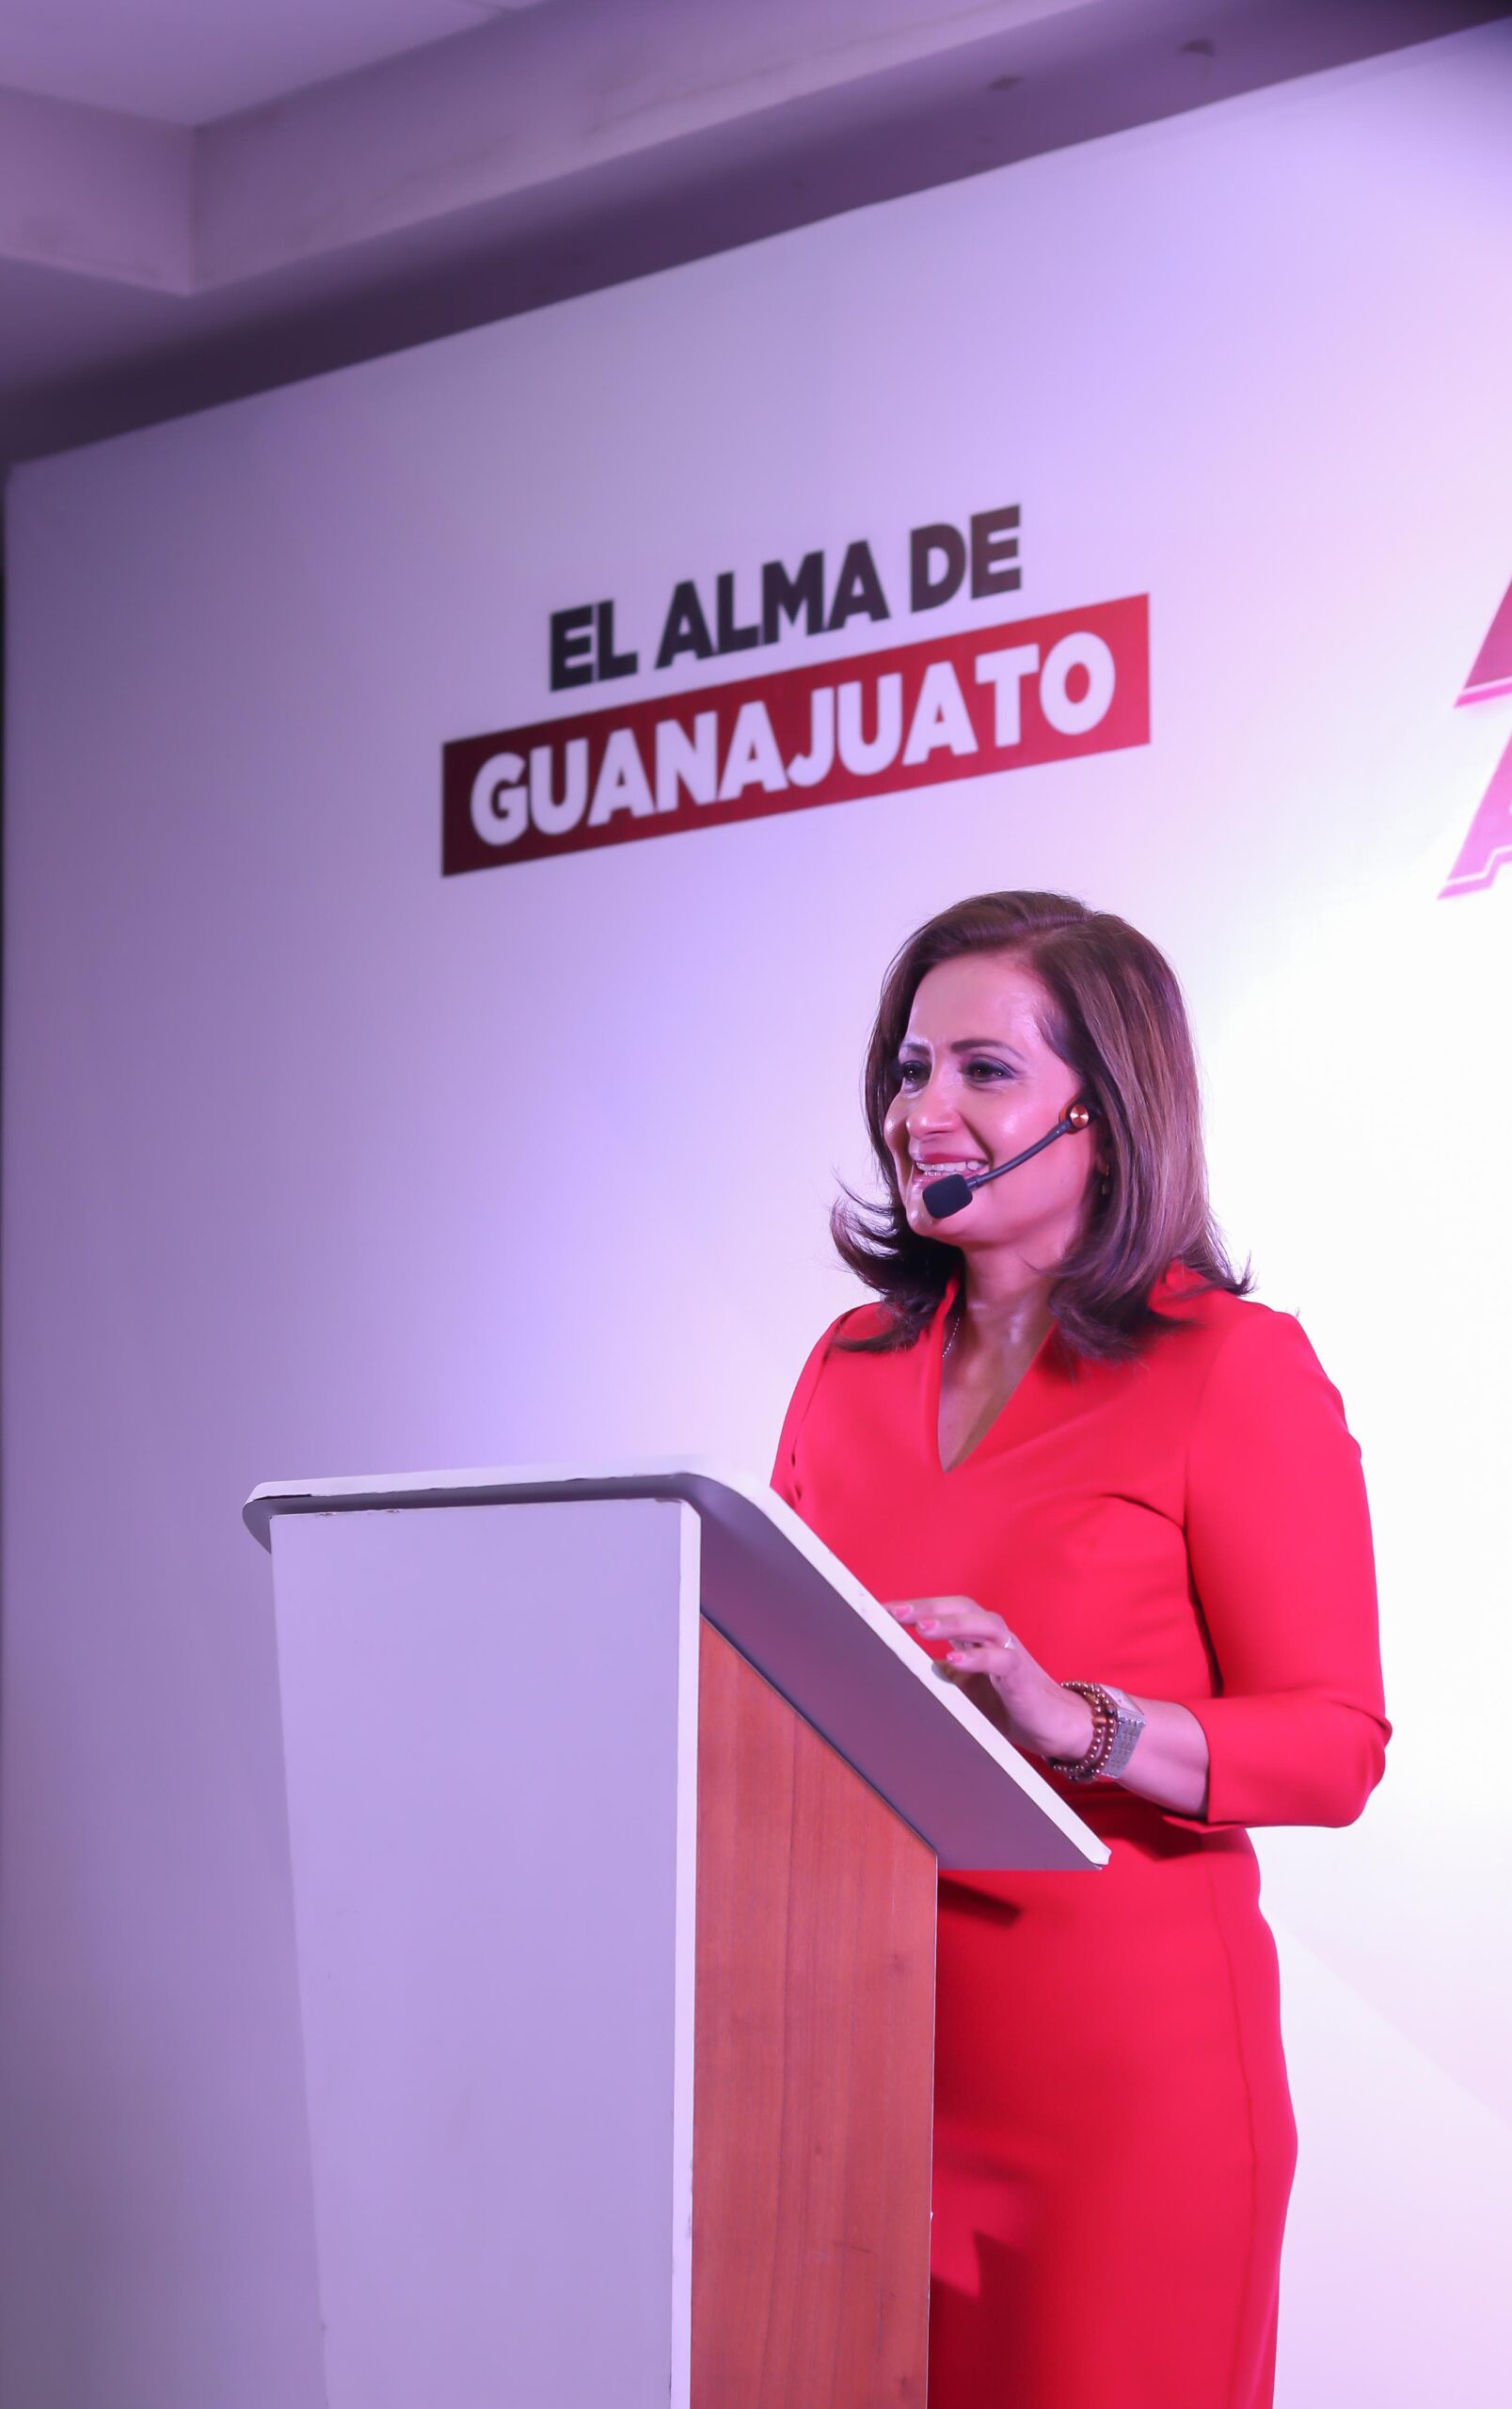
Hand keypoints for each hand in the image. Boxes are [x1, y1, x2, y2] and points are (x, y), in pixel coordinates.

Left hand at [883, 1595, 1094, 1761]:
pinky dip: (977, 1658)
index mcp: (976, 1636)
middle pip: (962, 1606)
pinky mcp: (1021, 1675)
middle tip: (895, 1612)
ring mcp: (1010, 1651)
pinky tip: (953, 1660)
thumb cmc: (1004, 1702)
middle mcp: (993, 1636)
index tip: (881, 1609)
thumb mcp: (962, 1688)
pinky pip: (1001, 1659)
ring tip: (922, 1628)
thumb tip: (898, 1671)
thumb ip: (937, 1675)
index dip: (915, 1606)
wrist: (1051, 1724)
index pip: (944, 1609)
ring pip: (983, 1624)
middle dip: (928, 1606)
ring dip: (952, 1623)